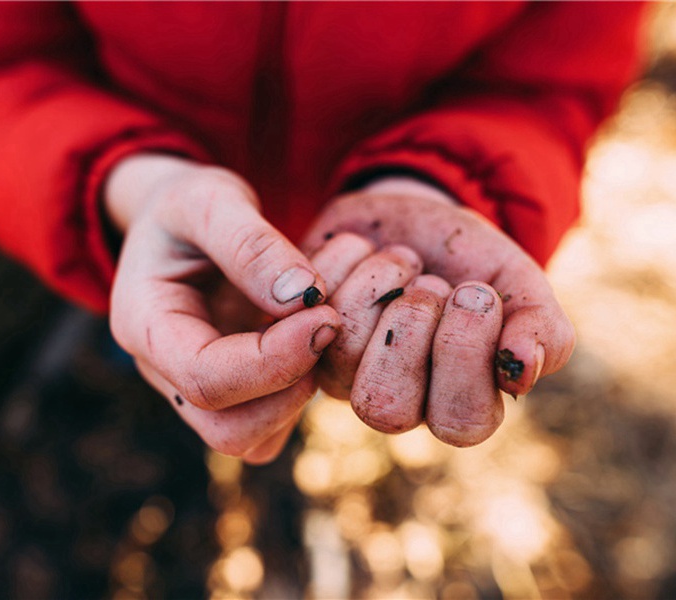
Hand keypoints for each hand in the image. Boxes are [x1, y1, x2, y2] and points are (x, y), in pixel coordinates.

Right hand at [105, 155, 339, 462]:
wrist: (179, 223)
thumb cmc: (186, 206)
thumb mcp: (209, 198)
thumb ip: (250, 243)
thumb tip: (303, 295)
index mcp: (144, 325)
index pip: (205, 378)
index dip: (273, 359)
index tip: (324, 315)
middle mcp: (165, 372)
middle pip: (227, 430)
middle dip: (289, 388)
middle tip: (327, 325)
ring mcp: (196, 389)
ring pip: (251, 440)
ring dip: (297, 396)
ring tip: (316, 329)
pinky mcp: (230, 392)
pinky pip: (269, 427)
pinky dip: (298, 395)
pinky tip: (308, 340)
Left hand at [302, 178, 574, 446]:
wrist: (411, 213)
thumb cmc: (468, 260)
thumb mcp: (517, 282)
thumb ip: (540, 325)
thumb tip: (524, 368)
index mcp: (456, 402)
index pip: (461, 423)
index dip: (465, 355)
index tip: (474, 292)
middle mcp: (396, 399)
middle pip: (386, 409)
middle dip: (412, 327)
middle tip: (431, 283)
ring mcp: (341, 372)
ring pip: (342, 357)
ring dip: (379, 287)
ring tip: (401, 258)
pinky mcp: (301, 333)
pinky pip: (307, 312)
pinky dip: (344, 262)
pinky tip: (363, 249)